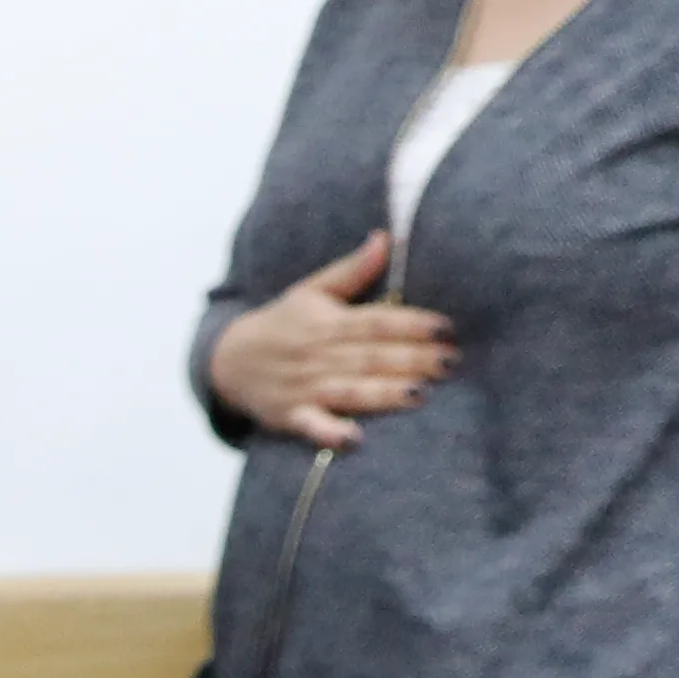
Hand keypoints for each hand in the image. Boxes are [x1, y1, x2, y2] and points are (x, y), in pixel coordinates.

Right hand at [203, 227, 452, 451]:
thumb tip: (387, 237)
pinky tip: (355, 440)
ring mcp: (304, 387)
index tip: (446, 328)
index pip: (375, 321)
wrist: (228, 360)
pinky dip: (331, 433)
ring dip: (384, 392)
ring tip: (420, 393)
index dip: (411, 324)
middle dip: (412, 359)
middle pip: (370, 356)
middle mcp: (317, 354)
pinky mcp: (291, 416)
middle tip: (450, 362)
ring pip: (350, 389)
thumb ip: (353, 269)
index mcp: (327, 322)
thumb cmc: (282, 325)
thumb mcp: (312, 291)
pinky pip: (313, 425)